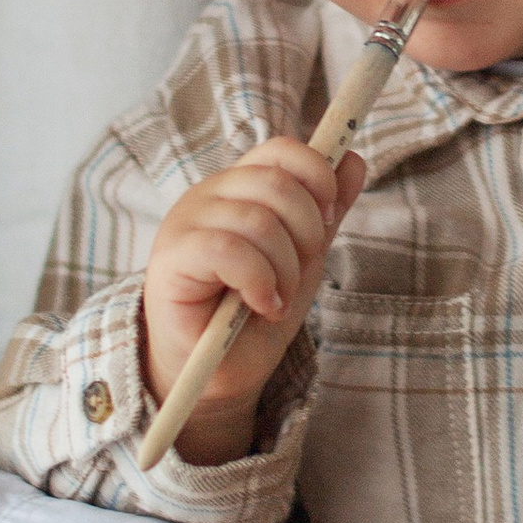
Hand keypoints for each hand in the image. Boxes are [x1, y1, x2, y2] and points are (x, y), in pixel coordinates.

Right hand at [139, 139, 363, 464]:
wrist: (221, 373)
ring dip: (284, 269)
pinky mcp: (170, 258)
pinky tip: (260, 304)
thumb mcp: (303, 257)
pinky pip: (228, 250)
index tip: (329, 220)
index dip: (318, 176)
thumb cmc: (255, 313)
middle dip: (307, 234)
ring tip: (276, 299)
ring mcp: (185, 223)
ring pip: (257, 220)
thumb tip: (352, 158)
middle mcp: (208, 195)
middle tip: (298, 273)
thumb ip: (325, 210)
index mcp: (238, 187)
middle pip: (277, 183)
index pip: (281, 149)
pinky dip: (258, 282)